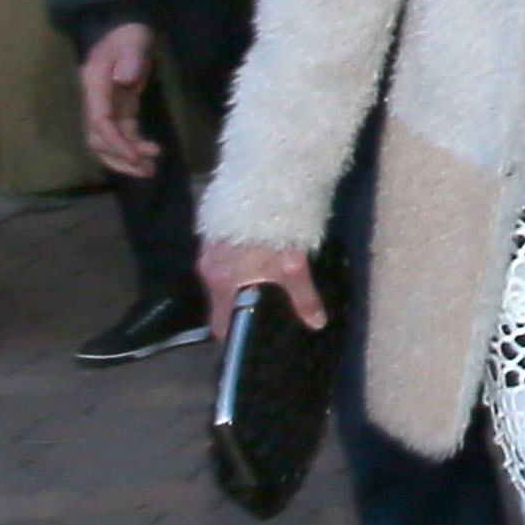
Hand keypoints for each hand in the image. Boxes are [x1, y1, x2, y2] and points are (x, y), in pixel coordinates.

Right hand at [81, 22, 160, 177]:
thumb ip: (130, 59)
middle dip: (120, 157)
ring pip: (108, 142)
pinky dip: (133, 147)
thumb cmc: (127, 35)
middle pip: (98, 139)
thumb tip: (125, 79)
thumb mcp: (132, 43)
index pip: (100, 122)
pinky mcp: (120, 110)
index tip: (136, 155)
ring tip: (149, 172)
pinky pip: (123, 134)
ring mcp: (106, 107)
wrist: (124, 29)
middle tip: (146, 169)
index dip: (115, 142)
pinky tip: (149, 156)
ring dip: (126, 158)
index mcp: (94, 86)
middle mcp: (96, 101)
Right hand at [197, 241, 324, 341]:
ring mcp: (208, 249)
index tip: (249, 340)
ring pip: (220, 281)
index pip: (220, 326)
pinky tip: (254, 264)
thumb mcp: (295, 265)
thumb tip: (316, 323)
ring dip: (237, 288)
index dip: (234, 336)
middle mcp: (208, 268)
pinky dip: (235, 267)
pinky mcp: (213, 233)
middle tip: (261, 314)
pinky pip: (221, 261)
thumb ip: (304, 297)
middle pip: (220, 304)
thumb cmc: (276, 229)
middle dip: (238, 311)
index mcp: (222, 282)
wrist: (265, 184)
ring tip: (260, 290)